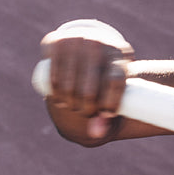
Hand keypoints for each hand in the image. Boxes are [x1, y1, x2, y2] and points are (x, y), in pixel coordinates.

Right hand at [39, 19, 132, 143]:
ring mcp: (76, 40)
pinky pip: (54, 78)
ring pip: (69, 87)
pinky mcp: (56, 42)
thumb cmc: (104, 71)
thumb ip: (108, 111)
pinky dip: (56, 94)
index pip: (115, 82)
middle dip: (87, 109)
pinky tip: (60, 99)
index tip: (106, 114)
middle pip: (89, 90)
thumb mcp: (113, 86)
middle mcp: (99, 43)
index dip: (109, 104)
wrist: (86, 40)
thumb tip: (96, 134)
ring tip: (73, 106)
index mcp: (119, 53)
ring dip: (70, 104)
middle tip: (86, 112)